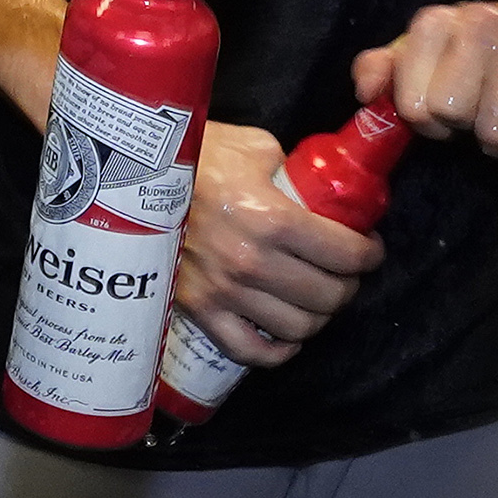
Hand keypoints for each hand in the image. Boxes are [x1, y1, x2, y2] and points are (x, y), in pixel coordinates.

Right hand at [171, 119, 383, 365]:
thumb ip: (290, 168)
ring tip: (317, 299)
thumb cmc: (193, 154)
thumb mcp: (252, 146)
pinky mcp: (200, 311)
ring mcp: (224, 293)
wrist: (126, 176)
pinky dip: (279, 351)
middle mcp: (252, 263)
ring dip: (318, 317)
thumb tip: (318, 188)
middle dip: (348, 286)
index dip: (368, 255)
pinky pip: (252, 351)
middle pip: (327, 296)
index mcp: (271, 218)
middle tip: (346, 273)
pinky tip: (287, 336)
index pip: (344, 254)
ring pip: (298, 328)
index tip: (370, 250)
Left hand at [356, 0, 497, 154]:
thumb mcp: (418, 49)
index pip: (413, 106)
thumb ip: (379, 68)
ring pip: (494, 132)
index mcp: (434, 22)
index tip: (440, 106)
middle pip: (453, 116)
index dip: (427, 119)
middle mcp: (478, 23)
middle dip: (463, 124)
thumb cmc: (473, 45)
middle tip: (476, 107)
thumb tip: (365, 93)